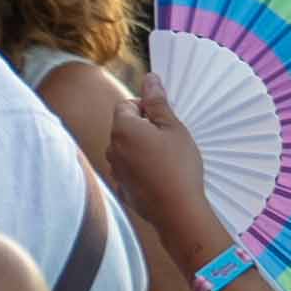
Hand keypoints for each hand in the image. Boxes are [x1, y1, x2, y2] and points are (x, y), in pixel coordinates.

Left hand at [102, 77, 224, 257]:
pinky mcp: (121, 188)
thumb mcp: (173, 128)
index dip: (147, 108)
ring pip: (127, 149)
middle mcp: (112, 148)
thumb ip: (158, 102)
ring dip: (143, 149)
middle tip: (170, 139)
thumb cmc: (178, 166)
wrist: (177, 210)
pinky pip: (129, 170)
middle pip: (125, 127)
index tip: (165, 120)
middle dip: (145, 128)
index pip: (126, 105)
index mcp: (123, 129)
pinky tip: (160, 177)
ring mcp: (115, 170)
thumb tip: (149, 79)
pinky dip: (141, 169)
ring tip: (167, 161)